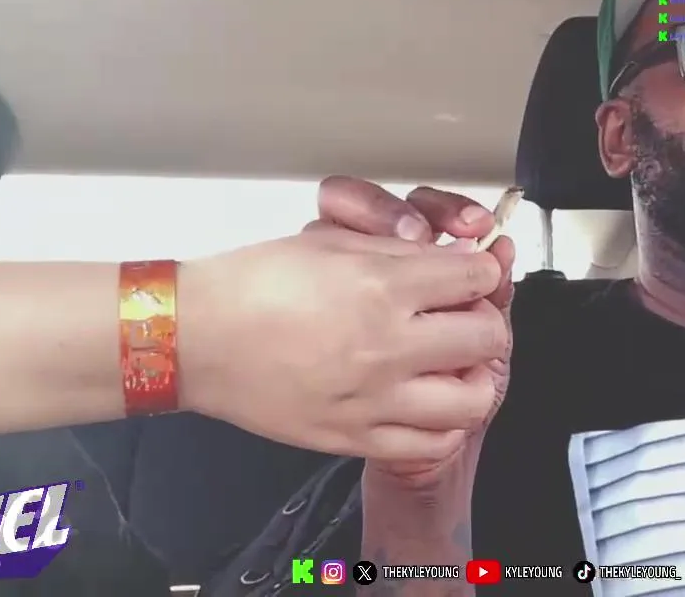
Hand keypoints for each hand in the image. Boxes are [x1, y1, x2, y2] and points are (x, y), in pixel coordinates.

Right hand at [177, 227, 508, 463]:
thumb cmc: (253, 284)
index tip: (469, 275)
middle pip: (488, 336)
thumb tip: (452, 259)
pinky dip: (444, 423)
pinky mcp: (355, 437)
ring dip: (473, 376)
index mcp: (381, 286)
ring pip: (473, 399)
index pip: (477, 278)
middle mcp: (387, 345)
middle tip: (465, 315)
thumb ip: (400, 253)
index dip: (480, 272)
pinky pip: (431, 442)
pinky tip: (427, 402)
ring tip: (453, 364)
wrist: (196, 339)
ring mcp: (374, 398)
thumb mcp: (332, 243)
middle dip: (485, 320)